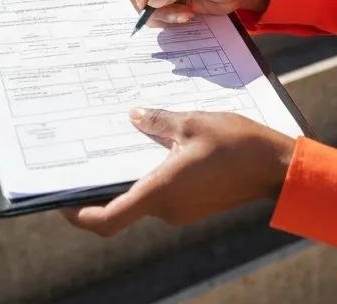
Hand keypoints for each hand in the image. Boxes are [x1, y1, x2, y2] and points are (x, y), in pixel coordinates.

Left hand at [62, 108, 294, 235]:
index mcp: (160, 191)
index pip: (107, 219)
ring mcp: (181, 210)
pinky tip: (156, 145)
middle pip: (121, 205)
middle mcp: (166, 208)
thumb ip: (159, 121)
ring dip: (130, 174)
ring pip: (142, 196)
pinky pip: (162, 192)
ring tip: (122, 139)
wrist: (276, 166)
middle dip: (102, 184)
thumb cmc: (237, 143)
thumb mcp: (193, 121)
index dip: (78, 214)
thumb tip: (134, 116)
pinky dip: (151, 173)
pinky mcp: (194, 204)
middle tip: (87, 154)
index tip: (60, 200)